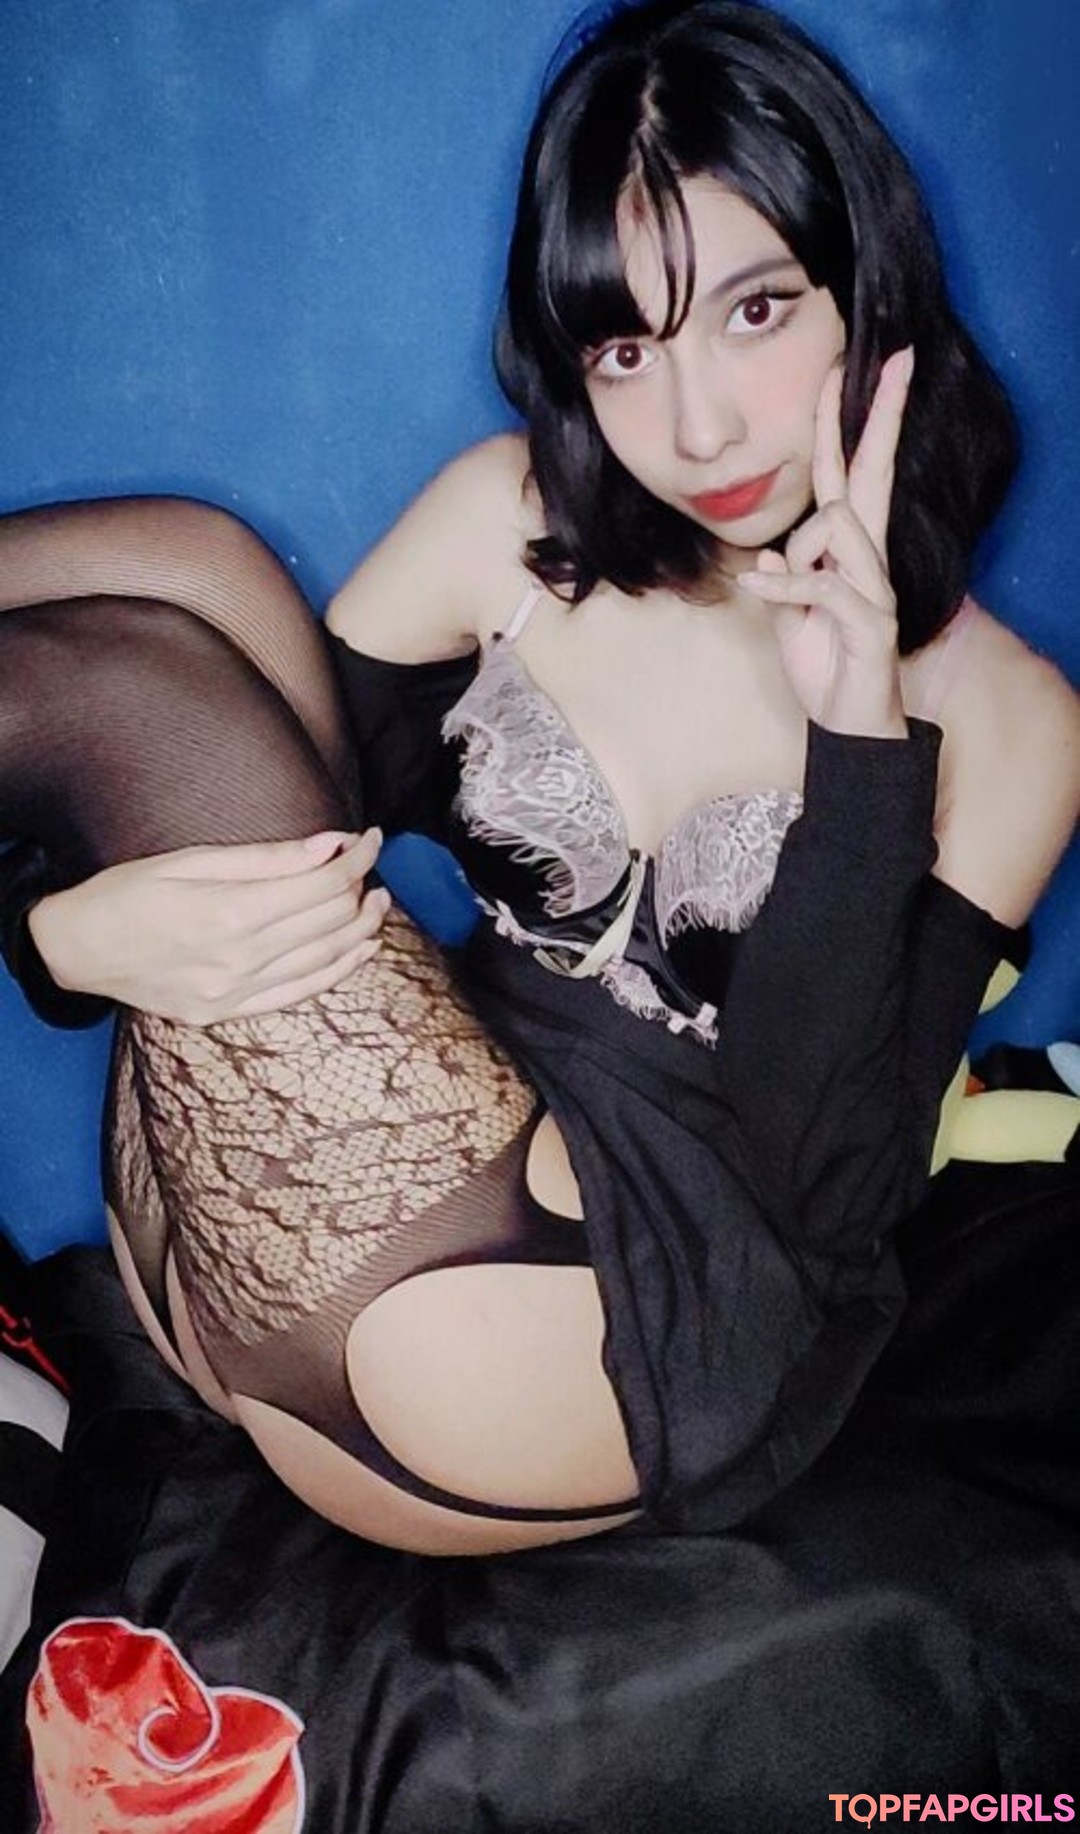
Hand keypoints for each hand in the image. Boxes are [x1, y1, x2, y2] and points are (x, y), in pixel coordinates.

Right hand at [28, 829, 389, 1022]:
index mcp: (231, 912)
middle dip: (362, 886)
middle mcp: (240, 958)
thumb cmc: (126, 893)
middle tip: (369, 862)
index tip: (371, 836)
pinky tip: (360, 949)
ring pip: (326, 958)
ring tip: (379, 900)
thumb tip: (331, 844)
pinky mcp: (230, 1013)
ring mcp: (237, 992)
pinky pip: (302, 993)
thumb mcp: (188, 860)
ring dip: (361, 927)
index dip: (358, 857)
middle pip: (330, 919)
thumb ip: (265, 858)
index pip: (323, 883)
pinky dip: (340, 970)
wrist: (77, 951)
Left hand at [738, 347, 913, 737]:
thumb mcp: (788, 614)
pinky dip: (783, 585)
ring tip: (775, 589)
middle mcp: (869, 559)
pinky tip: (759, 590)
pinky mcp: (871, 621)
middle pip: (873, 474)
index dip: (847, 425)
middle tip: (898, 363)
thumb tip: (767, 555)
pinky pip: (821, 582)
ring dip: (796, 550)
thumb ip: (781, 579)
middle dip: (881, 416)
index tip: (848, 370)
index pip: (850, 474)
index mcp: (849, 551)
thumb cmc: (822, 663)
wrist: (847, 723)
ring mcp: (875, 588)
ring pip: (838, 525)